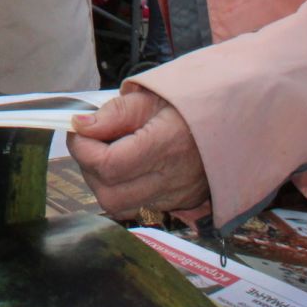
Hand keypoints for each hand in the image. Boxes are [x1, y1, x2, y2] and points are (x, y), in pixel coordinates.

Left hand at [68, 89, 208, 217]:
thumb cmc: (186, 105)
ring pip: (119, 208)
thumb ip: (114, 112)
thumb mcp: (150, 97)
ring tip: (106, 155)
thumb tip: (79, 126)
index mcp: (166, 146)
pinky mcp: (177, 205)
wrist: (226, 122)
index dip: (83, 148)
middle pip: (109, 195)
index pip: (108, 165)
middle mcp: (171, 179)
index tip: (79, 129)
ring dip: (101, 183)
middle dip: (88, 168)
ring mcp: (175, 197)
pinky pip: (135, 209)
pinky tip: (124, 169)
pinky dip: (120, 191)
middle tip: (91, 142)